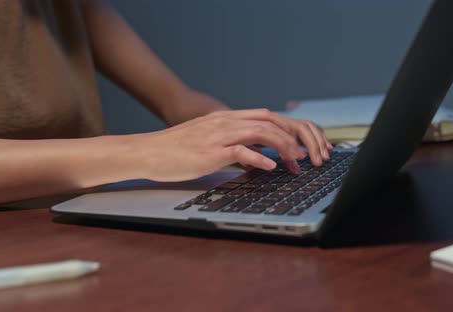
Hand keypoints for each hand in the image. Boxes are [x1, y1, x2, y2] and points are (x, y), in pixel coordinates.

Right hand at [133, 109, 332, 181]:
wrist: (148, 152)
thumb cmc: (176, 150)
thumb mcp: (209, 141)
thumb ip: (232, 143)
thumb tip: (256, 157)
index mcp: (226, 118)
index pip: (266, 116)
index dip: (287, 129)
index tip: (300, 145)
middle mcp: (225, 122)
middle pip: (269, 121)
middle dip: (292, 137)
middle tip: (305, 156)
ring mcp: (219, 135)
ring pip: (260, 132)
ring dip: (283, 146)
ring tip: (295, 161)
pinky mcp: (210, 152)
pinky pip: (240, 151)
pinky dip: (259, 158)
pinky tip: (270, 167)